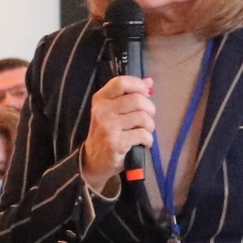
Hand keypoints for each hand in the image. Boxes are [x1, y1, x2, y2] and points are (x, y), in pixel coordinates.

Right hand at [81, 75, 155, 191]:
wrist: (93, 161)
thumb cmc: (106, 133)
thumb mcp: (113, 111)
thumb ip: (129, 95)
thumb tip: (149, 81)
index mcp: (101, 99)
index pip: (121, 82)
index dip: (138, 85)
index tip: (145, 94)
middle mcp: (102, 111)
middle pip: (137, 100)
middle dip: (149, 109)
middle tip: (147, 118)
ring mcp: (108, 127)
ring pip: (143, 117)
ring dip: (150, 126)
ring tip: (144, 132)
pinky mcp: (116, 142)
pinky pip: (143, 134)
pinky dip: (148, 140)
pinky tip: (143, 143)